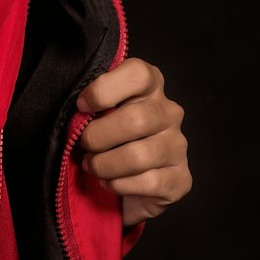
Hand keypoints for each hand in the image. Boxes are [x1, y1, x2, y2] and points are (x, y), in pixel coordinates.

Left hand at [76, 57, 191, 227]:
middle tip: (83, 145)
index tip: (81, 106)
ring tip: (92, 166)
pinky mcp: (181, 178)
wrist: (127, 181)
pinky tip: (109, 182)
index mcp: (151, 86)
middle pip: (135, 119)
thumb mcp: (98, 112)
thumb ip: (93, 104)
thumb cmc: (107, 137)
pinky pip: (147, 183)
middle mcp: (170, 112)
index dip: (103, 90)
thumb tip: (78, 110)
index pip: (137, 74)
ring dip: (105, 165)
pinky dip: (118, 185)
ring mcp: (178, 146)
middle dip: (98, 137)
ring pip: (138, 156)